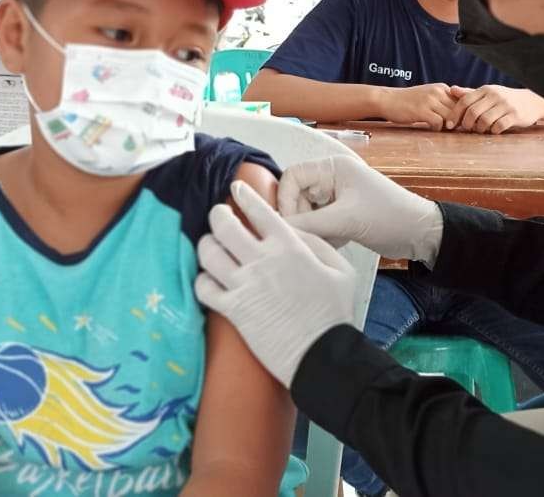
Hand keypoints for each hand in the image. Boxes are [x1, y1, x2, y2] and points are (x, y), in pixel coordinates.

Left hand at [196, 183, 356, 387]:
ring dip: (206, 246)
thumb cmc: (335, 313)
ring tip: (211, 246)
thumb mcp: (340, 268)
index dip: (244, 195)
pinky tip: (208, 280)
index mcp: (290, 246)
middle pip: (224, 225)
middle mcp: (263, 260)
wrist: (322, 354)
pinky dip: (202, 281)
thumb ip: (316, 243)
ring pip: (208, 253)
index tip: (235, 189)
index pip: (259, 210)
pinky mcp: (233, 310)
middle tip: (218, 216)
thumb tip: (292, 231)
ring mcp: (244, 285)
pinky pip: (203, 287)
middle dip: (217, 215)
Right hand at [277, 155, 444, 263]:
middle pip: (296, 196)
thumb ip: (309, 224)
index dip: (285, 199)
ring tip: (327, 241)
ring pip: (306, 213)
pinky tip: (338, 242)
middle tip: (307, 237)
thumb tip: (279, 229)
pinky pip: (319, 224)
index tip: (290, 223)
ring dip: (312, 230)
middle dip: (300, 218)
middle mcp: (332, 178)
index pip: (292, 176)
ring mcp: (337, 197)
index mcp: (334, 167)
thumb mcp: (346, 220)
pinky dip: (322, 236)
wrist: (419, 234)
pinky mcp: (342, 214)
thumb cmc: (389, 217)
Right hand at [375, 83, 456, 128]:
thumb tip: (460, 116)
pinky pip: (439, 122)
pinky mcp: (421, 110)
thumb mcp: (428, 96)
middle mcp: (438, 91)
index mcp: (441, 88)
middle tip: (456, 130)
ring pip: (451, 116)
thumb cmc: (408, 101)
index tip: (462, 122)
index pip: (462, 100)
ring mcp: (430, 100)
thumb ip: (443, 102)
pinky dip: (438, 128)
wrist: (387, 99)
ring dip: (449, 126)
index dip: (465, 112)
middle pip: (459, 109)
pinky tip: (431, 129)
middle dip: (460, 121)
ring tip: (443, 130)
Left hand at [448, 85, 543, 133]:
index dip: (455, 114)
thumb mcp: (488, 94)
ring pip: (484, 120)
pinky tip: (493, 131)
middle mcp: (495, 95)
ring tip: (480, 131)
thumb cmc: (504, 100)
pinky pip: (499, 126)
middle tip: (466, 130)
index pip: (465, 100)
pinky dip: (492, 131)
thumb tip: (451, 90)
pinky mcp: (515, 115)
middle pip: (473, 112)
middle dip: (466, 124)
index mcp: (486, 90)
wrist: (531, 102)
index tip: (450, 125)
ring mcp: (506, 105)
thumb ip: (470, 93)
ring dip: (479, 129)